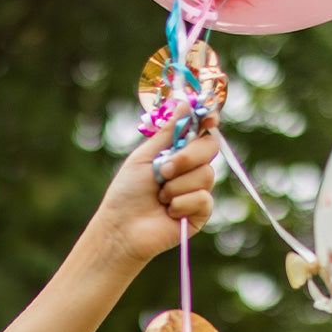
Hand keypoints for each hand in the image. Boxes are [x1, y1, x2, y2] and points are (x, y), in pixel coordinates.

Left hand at [95, 113, 218, 267]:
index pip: (203, 130)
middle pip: (210, 147)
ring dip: (176, 186)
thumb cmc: (127, 193)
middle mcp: (191, 169)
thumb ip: (168, 132)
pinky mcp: (199, 213)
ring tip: (158, 198)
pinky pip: (203, 199)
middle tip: (162, 171)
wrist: (121, 228)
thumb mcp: (144, 157)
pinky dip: (181, 204)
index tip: (207, 119)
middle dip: (187, 157)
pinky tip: (167, 213)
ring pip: (206, 174)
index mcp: (179, 152)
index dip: (208, 121)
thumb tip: (186, 102)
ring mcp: (197, 190)